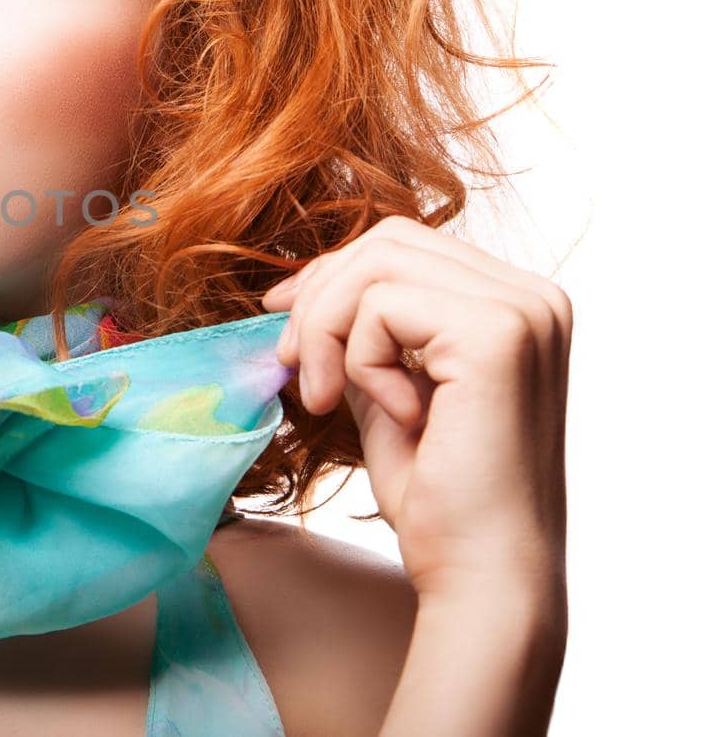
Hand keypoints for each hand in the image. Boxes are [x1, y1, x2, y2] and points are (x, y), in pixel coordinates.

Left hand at [260, 216, 570, 603]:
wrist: (482, 573)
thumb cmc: (438, 499)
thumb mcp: (388, 392)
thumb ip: (363, 335)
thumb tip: (299, 290)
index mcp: (516, 304)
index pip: (403, 244)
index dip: (331, 274)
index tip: (281, 318)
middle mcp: (533, 296)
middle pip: (388, 240)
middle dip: (320, 297)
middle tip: (292, 367)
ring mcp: (523, 310)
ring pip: (378, 264)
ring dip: (327, 330)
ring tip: (327, 398)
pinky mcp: (499, 334)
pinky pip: (384, 306)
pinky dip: (359, 358)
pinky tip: (394, 414)